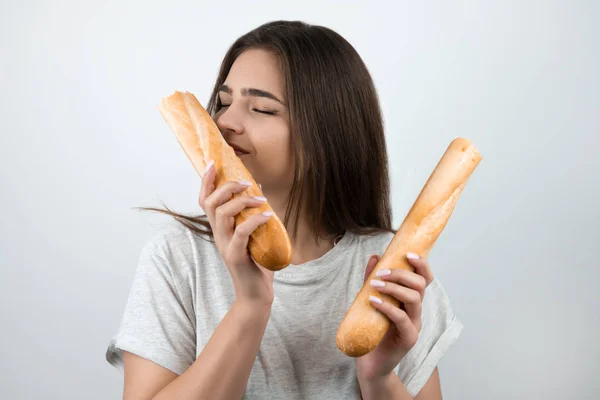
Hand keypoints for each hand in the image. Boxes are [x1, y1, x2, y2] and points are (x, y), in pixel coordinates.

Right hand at [199, 160, 274, 306]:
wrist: (256, 293)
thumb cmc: (256, 262)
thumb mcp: (253, 234)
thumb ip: (252, 214)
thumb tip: (258, 188)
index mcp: (220, 228)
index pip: (205, 200)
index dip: (206, 182)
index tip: (212, 163)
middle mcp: (218, 235)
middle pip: (210, 204)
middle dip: (226, 187)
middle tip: (246, 182)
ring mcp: (225, 245)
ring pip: (222, 215)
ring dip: (242, 202)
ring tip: (261, 199)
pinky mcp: (235, 255)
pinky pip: (241, 232)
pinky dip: (255, 220)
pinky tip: (268, 215)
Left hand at [355, 252, 434, 380]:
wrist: (369, 361)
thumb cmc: (372, 329)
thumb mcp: (370, 299)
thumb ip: (373, 279)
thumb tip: (375, 257)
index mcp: (411, 300)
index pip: (425, 278)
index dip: (421, 264)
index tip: (407, 254)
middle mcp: (416, 311)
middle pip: (421, 285)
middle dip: (402, 274)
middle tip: (381, 273)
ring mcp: (414, 325)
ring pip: (415, 299)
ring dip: (394, 288)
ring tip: (375, 285)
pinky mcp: (408, 339)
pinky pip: (402, 318)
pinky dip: (387, 306)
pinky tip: (373, 301)